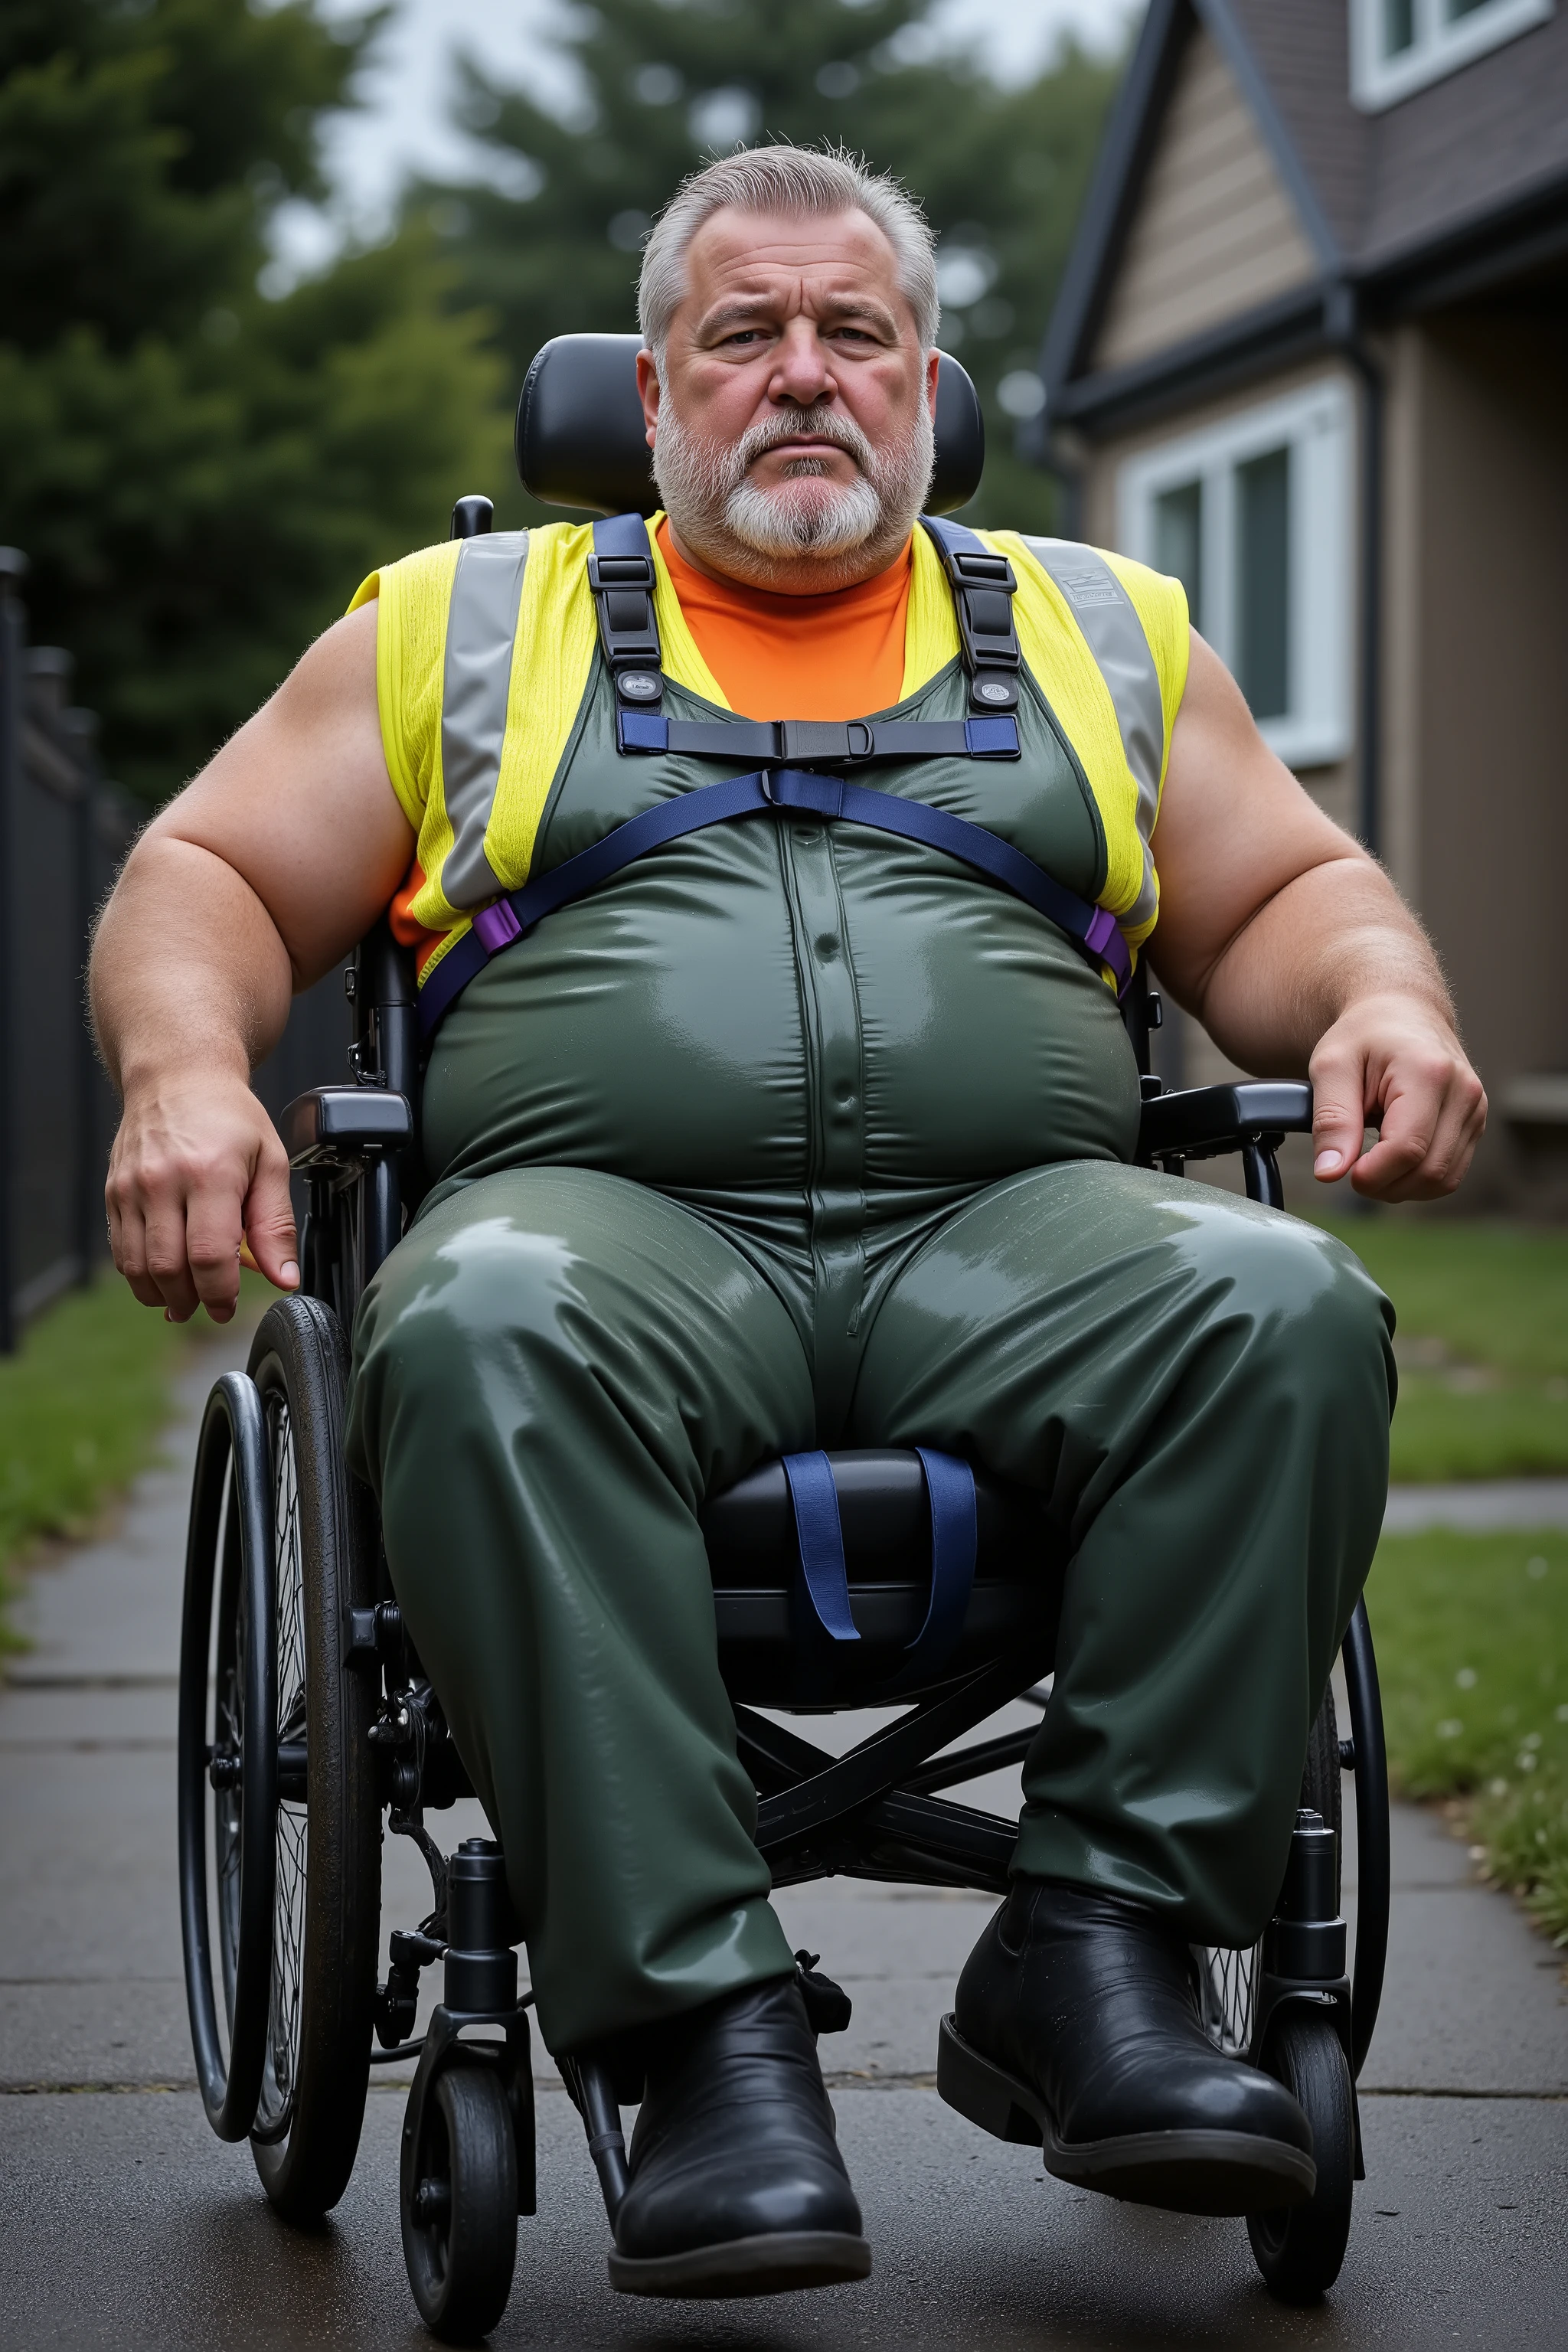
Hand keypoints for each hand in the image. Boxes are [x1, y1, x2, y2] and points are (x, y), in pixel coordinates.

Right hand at [106, 1069, 298, 1322]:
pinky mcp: (112, 1192)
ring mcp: (131, 1187)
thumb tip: (284, 1278)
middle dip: (192, 1301)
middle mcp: (163, 1181)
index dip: (220, 1293)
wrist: (177, 1076)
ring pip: (138, 1266)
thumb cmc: (230, 1117)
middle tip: (211, 1308)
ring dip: (162, 1295)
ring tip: (186, 1300)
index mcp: (210, 1174)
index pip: (209, 1255)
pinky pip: (120, 1250)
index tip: (229, 1307)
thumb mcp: (271, 1162)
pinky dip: (139, 1275)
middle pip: (169, 1268)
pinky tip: (161, 1279)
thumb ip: (276, 1224)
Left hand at [1308, 992, 1485, 1201]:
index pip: (1408, 1148)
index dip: (1373, 1175)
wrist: (1398, 1013)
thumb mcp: (1331, 1067)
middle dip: (1384, 1185)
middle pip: (1430, 1170)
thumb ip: (1331, 1119)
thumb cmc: (1363, 1036)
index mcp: (1428, 1072)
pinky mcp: (1475, 1124)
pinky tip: (1392, 1162)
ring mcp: (1475, 1109)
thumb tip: (1330, 1172)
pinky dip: (1418, 1181)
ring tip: (1370, 1164)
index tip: (1345, 1172)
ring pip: (1444, 1179)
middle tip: (1351, 1170)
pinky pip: (1451, 1173)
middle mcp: (1464, 1092)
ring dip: (1401, 1187)